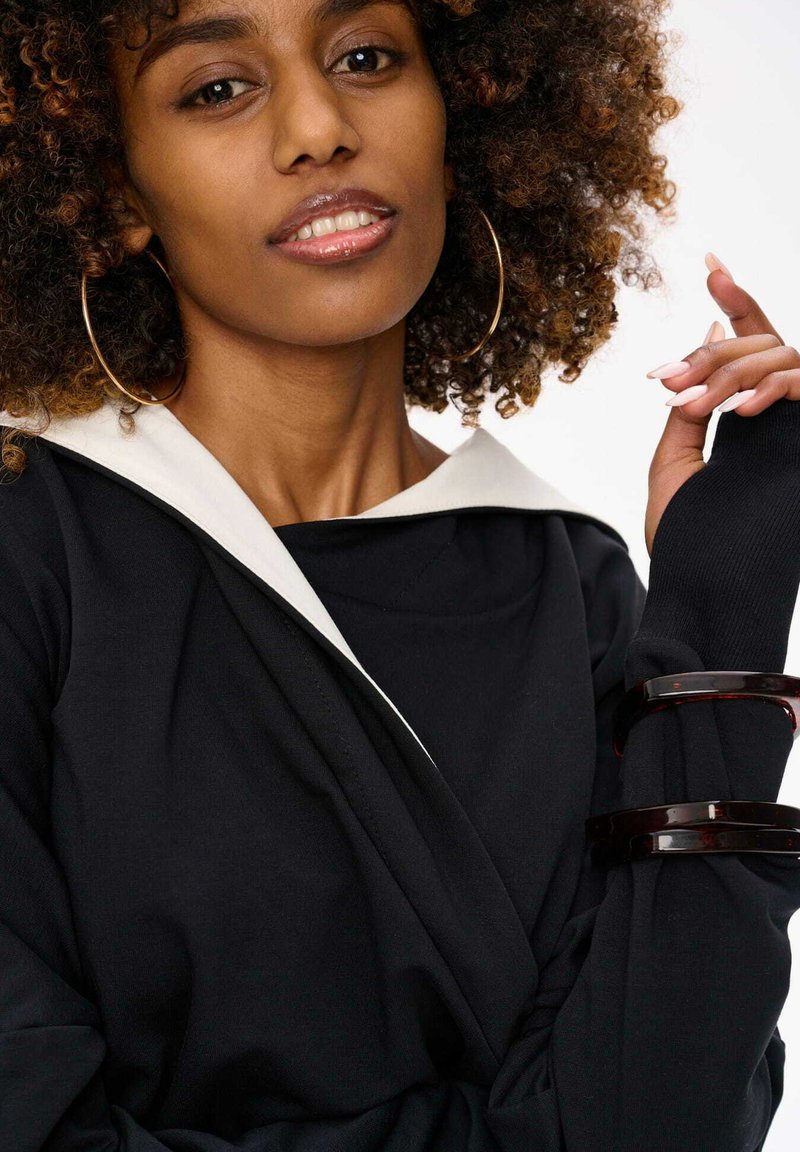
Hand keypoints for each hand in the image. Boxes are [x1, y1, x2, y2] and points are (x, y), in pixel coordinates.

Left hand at [643, 256, 799, 556]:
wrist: (702, 591)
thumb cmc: (685, 539)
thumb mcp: (674, 460)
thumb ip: (689, 403)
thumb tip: (705, 334)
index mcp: (747, 420)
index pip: (752, 347)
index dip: (738, 299)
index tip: (709, 262)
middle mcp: (778, 419)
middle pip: (764, 345)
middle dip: (713, 351)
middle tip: (669, 383)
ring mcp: (796, 430)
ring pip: (785, 358)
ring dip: (734, 369)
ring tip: (694, 404)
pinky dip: (772, 385)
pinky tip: (735, 409)